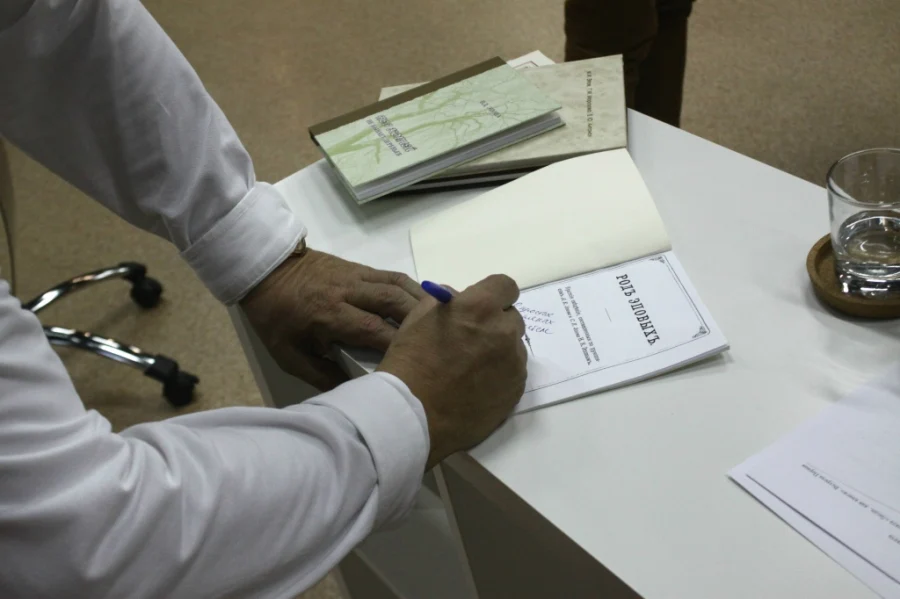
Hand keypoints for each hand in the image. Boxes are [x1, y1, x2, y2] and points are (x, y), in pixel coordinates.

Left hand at [241, 248, 425, 389]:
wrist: (265, 269)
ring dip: (423, 303)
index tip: (417, 363)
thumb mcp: (288, 354)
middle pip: (394, 302)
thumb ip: (320, 375)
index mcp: (329, 314)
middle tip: (441, 342)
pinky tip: (427, 304)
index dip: (398, 346)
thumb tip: (354, 394)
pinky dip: (414, 289)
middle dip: (421, 322)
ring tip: (444, 322)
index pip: (373, 330)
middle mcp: (348, 291)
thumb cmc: (275, 316)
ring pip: (399, 285)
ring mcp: (357, 275)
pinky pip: (393, 276)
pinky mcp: (360, 267)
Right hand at [378, 275, 527, 467]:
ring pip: (514, 347)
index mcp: (480, 308)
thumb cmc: (410, 362)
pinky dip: (501, 375)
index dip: (494, 295)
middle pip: (512, 318)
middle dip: (496, 324)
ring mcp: (514, 362)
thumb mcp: (418, 318)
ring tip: (472, 369)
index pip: (505, 286)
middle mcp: (504, 331)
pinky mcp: (516, 389)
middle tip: (473, 341)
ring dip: (499, 351)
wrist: (413, 414)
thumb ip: (444, 301)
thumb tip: (458, 298)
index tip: (482, 308)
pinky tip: (477, 387)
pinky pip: (514, 373)